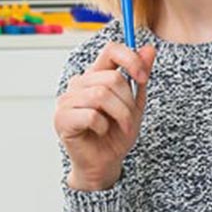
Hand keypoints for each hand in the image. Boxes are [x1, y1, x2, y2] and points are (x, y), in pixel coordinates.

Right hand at [54, 43, 155, 190]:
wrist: (104, 162)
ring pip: (101, 95)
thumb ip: (140, 76)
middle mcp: (79, 83)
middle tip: (129, 119)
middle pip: (111, 78)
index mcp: (96, 75)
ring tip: (119, 127)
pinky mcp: (62, 119)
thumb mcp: (135, 103)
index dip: (130, 59)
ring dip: (119, 115)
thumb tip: (149, 48)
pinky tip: (100, 132)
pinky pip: (91, 115)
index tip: (143, 77)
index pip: (111, 50)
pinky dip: (103, 127)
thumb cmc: (116, 134)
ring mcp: (67, 100)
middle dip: (128, 101)